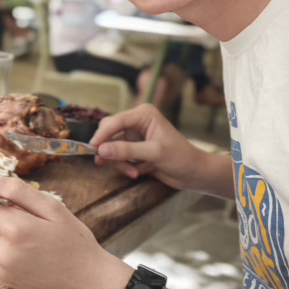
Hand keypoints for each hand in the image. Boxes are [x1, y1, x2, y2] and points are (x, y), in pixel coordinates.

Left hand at [0, 173, 130, 288]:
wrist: (91, 285)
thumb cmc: (76, 244)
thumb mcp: (53, 209)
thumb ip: (17, 191)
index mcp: (14, 230)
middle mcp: (2, 251)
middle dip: (0, 209)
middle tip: (30, 214)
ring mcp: (2, 267)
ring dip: (5, 228)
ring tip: (35, 234)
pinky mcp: (4, 278)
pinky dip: (9, 245)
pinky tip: (32, 250)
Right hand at [90, 104, 211, 188]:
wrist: (195, 174)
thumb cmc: (181, 158)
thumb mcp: (154, 153)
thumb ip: (127, 151)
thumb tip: (102, 150)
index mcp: (143, 115)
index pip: (115, 121)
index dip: (102, 135)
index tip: (92, 148)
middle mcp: (137, 122)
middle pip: (109, 132)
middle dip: (108, 149)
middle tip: (102, 162)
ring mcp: (135, 136)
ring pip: (111, 147)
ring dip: (119, 162)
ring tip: (132, 172)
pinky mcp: (134, 149)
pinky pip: (118, 156)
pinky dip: (124, 166)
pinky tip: (136, 172)